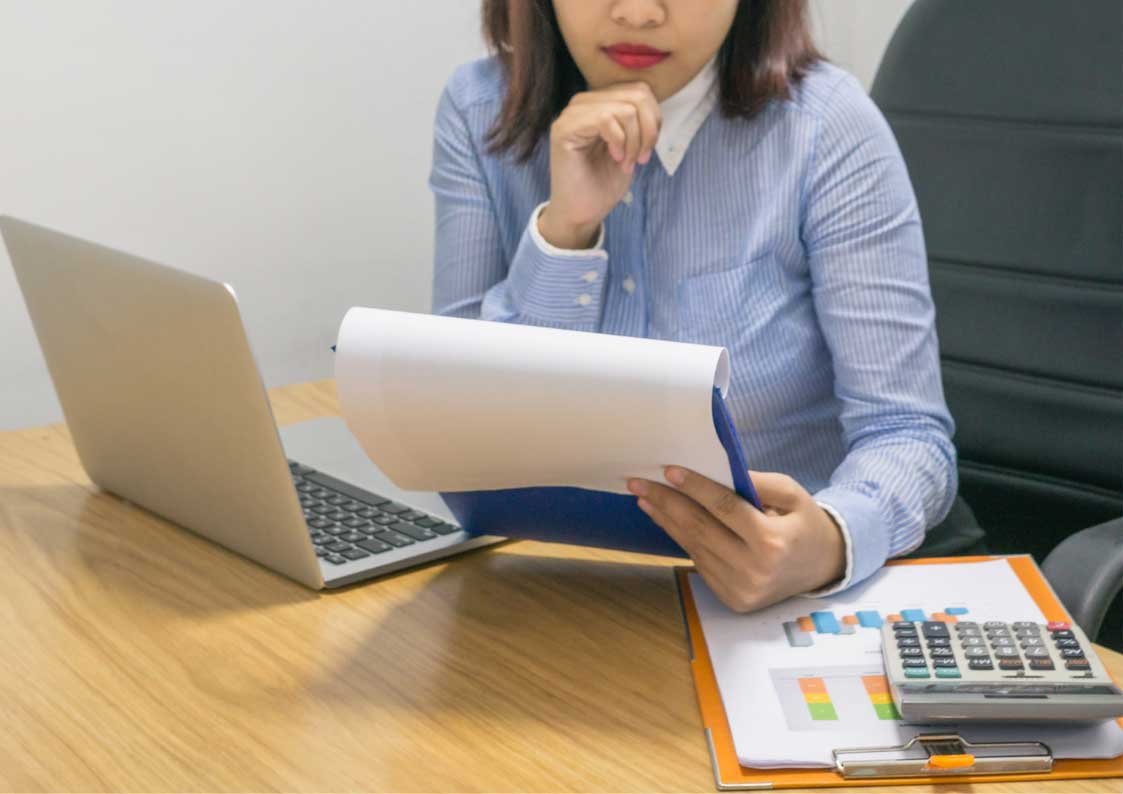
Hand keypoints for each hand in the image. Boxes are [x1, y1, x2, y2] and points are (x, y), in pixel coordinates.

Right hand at [538, 81, 661, 248]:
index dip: (654, 120)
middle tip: (641, 159)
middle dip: (647, 131)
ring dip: (634, 141)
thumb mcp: (631, 146)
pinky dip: (619, 141)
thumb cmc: (603, 183)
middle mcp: (583, 103)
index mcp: (599, 103)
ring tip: (627, 162)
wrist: (582, 212)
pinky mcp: (564, 129)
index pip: (639, 90)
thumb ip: (638, 120)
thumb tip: (652, 103)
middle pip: (637, 95)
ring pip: (625, 108)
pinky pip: (606, 119)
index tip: (647, 151)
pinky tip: (615, 159)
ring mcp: (571, 114)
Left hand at [627, 467, 846, 612]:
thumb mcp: (791, 493)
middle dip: (666, 502)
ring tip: (644, 498)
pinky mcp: (731, 598)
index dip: (695, 488)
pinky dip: (681, 539)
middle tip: (638, 482)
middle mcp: (754, 570)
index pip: (724, 509)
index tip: (668, 470)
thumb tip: (713, 471)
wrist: (824, 566)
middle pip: (700, 529)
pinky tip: (665, 519)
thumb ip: (756, 482)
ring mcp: (740, 589)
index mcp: (772, 542)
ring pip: (694, 547)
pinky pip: (699, 562)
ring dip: (665, 520)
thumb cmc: (804, 522)